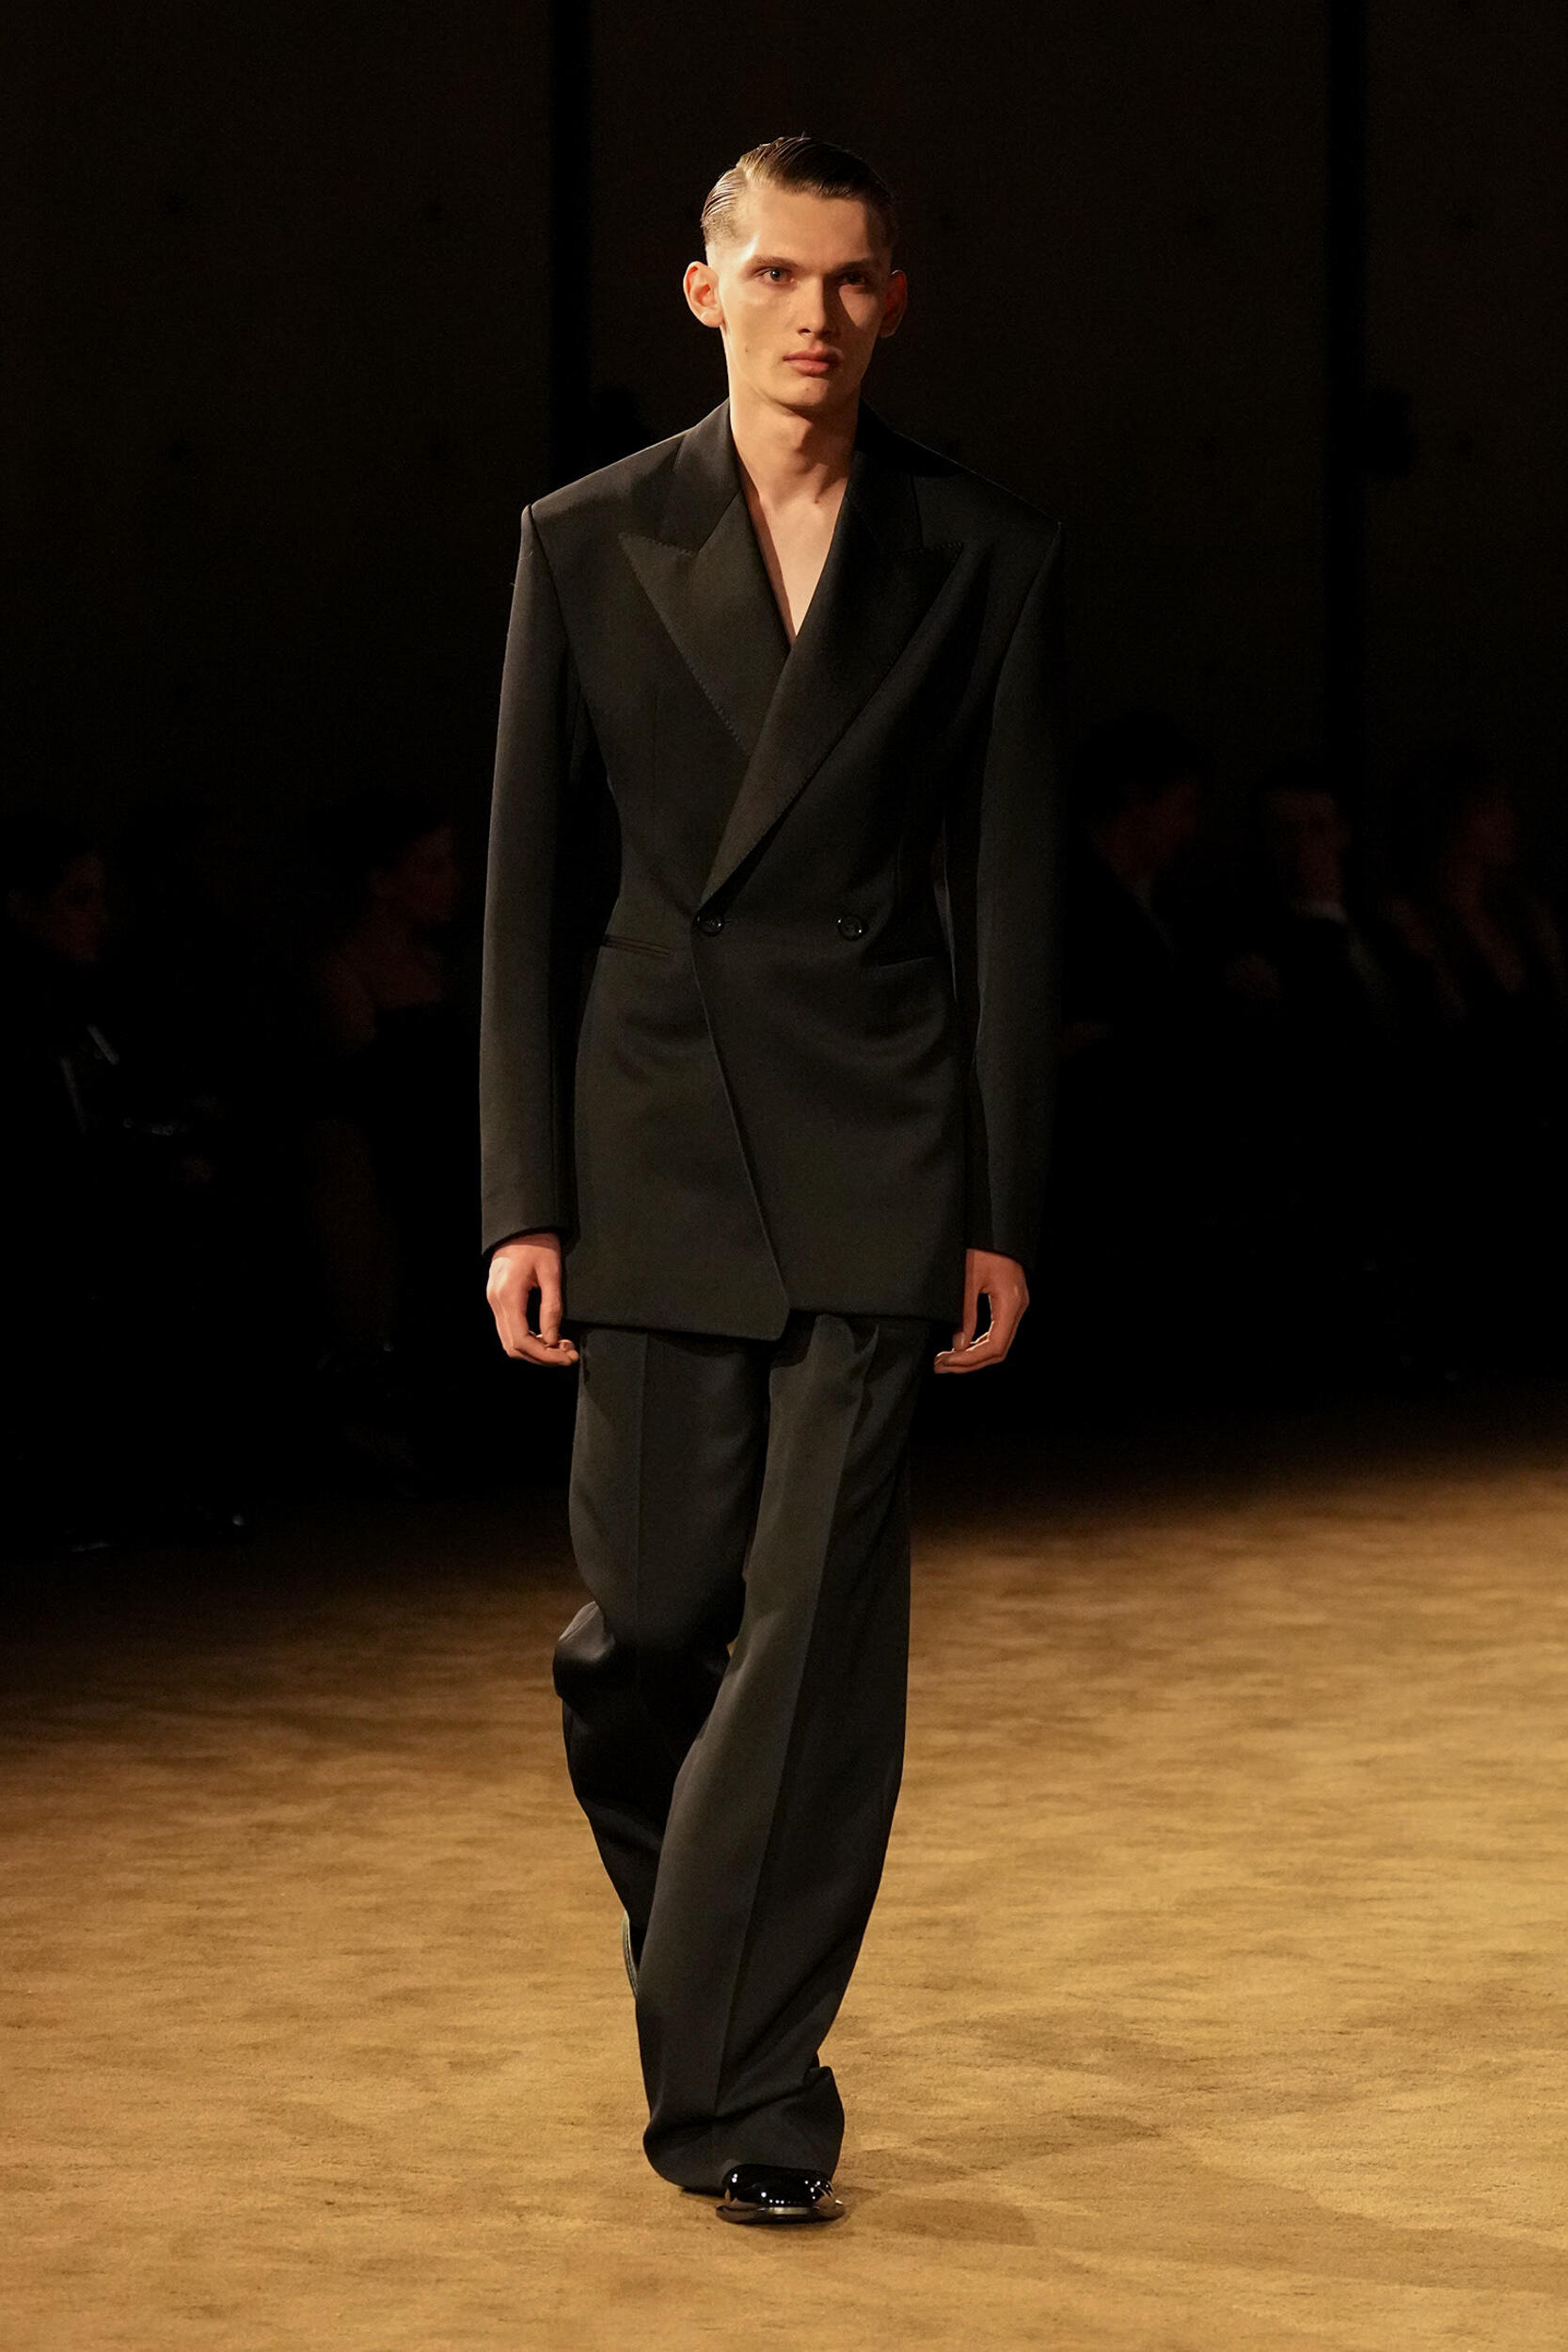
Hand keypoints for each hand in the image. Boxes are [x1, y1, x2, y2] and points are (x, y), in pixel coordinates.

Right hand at [486, 1231, 579, 1366]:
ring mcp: (493, 1300)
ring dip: (535, 1350)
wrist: (520, 1223)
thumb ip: (552, 1308)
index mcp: (508, 1295)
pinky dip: (527, 1339)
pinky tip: (547, 1336)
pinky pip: (509, 1329)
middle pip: (513, 1347)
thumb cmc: (538, 1242)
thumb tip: (554, 1340)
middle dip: (541, 1357)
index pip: (522, 1340)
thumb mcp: (552, 1273)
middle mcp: (496, 1301)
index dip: (545, 1355)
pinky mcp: (497, 1299)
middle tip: (567, 1355)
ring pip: (509, 1341)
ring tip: (561, 1347)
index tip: (566, 1357)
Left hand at [934, 1248, 1028, 1373]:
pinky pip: (997, 1332)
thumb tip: (958, 1345)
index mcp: (1010, 1303)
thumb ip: (965, 1313)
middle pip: (998, 1350)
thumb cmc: (983, 1245)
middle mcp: (1018, 1307)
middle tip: (941, 1366)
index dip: (970, 1360)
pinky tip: (960, 1346)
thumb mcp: (967, 1278)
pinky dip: (979, 1343)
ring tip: (947, 1360)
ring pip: (998, 1344)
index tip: (946, 1362)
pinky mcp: (1009, 1302)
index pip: (995, 1346)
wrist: (995, 1224)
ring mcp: (1015, 1306)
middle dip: (969, 1362)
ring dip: (973, 1355)